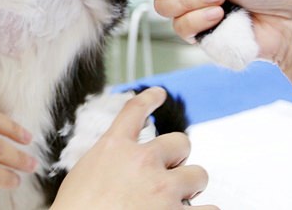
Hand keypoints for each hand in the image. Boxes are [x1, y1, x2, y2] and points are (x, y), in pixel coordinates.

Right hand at [52, 88, 212, 209]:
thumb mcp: (81, 177)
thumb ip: (106, 165)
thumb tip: (118, 171)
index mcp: (114, 148)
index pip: (135, 110)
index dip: (150, 99)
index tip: (159, 93)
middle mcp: (142, 162)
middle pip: (180, 142)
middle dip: (177, 158)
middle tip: (169, 174)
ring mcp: (163, 189)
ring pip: (198, 175)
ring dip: (190, 187)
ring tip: (179, 199)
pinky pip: (211, 209)